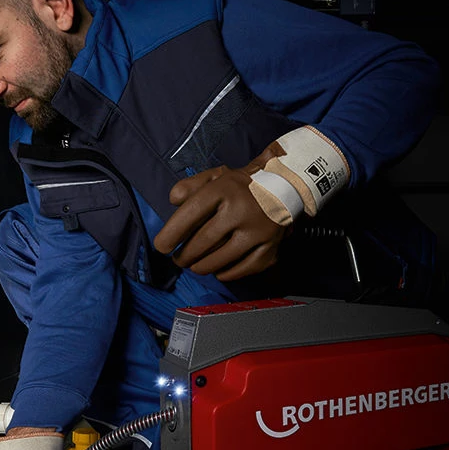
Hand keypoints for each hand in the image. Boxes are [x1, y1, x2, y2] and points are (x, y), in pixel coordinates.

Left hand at [153, 163, 289, 280]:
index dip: (172, 233)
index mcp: (225, 189)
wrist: (287, 187)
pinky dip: (227, 274)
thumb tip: (173, 201)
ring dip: (202, 267)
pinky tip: (218, 271)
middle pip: (203, 242)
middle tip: (179, 259)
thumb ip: (191, 185)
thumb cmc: (243, 186)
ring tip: (195, 266)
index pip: (191, 213)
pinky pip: (243, 269)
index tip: (161, 247)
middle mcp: (242, 210)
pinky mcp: (271, 247)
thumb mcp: (217, 176)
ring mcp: (258, 231)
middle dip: (185, 255)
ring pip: (221, 260)